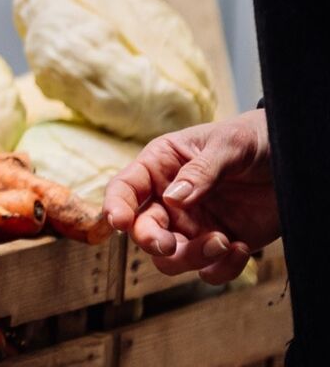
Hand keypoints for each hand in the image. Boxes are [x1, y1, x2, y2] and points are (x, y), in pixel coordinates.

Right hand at [103, 109, 279, 284]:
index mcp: (161, 166)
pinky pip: (208, 272)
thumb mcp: (229, 144)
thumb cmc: (253, 139)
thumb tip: (172, 199)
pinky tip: (242, 248)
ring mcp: (193, 226)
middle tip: (169, 245)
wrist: (295, 161)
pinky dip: (222, 269)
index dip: (116, 205)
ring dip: (191, 257)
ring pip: (170, 258)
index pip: (126, 188)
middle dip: (151, 241)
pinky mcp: (220, 246)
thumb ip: (201, 170)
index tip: (119, 222)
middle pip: (143, 230)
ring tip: (224, 242)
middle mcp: (169, 200)